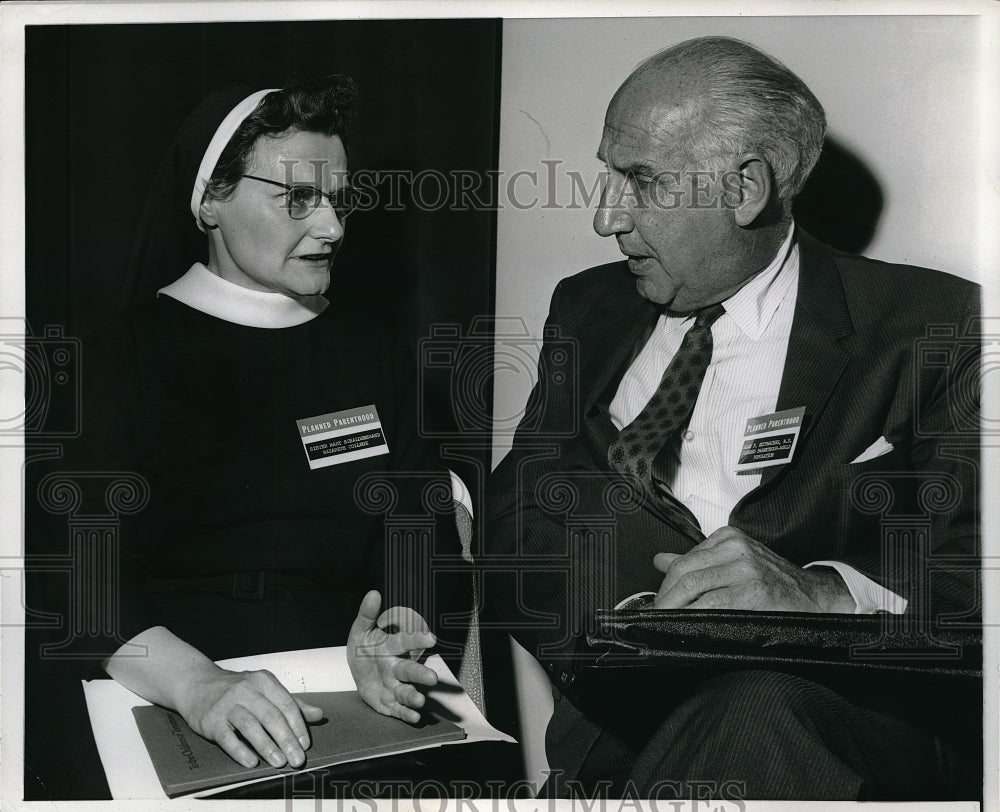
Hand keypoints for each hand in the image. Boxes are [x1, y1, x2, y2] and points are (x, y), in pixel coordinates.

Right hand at [174, 665, 322, 768]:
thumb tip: (319, 715)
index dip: (298, 726)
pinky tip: (251, 762)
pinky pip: (227, 737)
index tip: (305, 744)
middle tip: (297, 759)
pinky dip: (240, 751)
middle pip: (271, 716)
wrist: (198, 684)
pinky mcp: (211, 720)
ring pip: (251, 726)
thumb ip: (293, 704)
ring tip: (280, 762)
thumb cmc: (238, 690)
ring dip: (267, 746)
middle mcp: (247, 690)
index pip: (286, 704)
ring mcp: (228, 704)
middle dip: (287, 740)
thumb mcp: (267, 690)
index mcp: (264, 682)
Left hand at [347, 590, 438, 723]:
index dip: (416, 639)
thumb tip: (373, 593)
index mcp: (391, 647)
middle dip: (420, 674)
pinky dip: (407, 714)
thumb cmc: (364, 648)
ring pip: (406, 691)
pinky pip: (398, 709)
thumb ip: (367, 614)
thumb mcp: (360, 631)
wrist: (358, 671)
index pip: (404, 642)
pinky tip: (414, 717)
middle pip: (410, 670)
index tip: (430, 637)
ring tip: (420, 701)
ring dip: (414, 697)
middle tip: (432, 678)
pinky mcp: (389, 704)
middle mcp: (396, 667)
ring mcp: (394, 686)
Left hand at [652, 526, 855, 611]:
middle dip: (664, 596)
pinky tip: (685, 624)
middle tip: (655, 615)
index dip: (664, 584)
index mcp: (728, 538)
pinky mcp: (753, 591)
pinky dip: (693, 615)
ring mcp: (745, 567)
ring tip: (664, 621)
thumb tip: (659, 559)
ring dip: (673, 607)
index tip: (656, 601)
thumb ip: (697, 560)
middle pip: (684, 571)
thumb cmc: (772, 581)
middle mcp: (735, 548)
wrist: (814, 596)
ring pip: (693, 585)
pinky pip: (712, 603)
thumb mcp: (733, 562)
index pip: (683, 560)